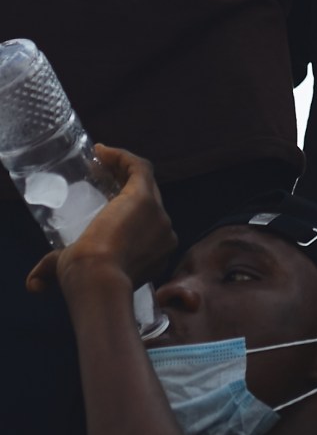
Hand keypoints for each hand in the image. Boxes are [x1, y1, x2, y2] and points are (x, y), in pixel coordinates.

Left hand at [25, 146, 175, 295]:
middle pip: (151, 197)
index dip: (128, 208)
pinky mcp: (144, 198)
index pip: (146, 220)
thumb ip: (55, 270)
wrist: (98, 280)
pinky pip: (139, 168)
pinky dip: (122, 157)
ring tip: (100, 162)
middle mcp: (165, 232)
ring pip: (146, 181)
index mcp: (156, 251)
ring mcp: (158, 214)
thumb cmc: (87, 281)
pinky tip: (101, 152)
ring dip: (124, 168)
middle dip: (127, 184)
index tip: (103, 196)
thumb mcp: (74, 271)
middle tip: (100, 175)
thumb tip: (34, 283)